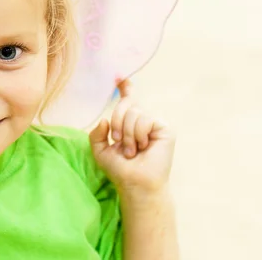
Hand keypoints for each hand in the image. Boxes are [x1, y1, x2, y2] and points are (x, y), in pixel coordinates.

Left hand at [89, 80, 175, 195]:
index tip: (119, 77)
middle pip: (126, 104)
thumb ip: (96, 133)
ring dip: (127, 134)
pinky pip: (145, 119)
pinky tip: (143, 147)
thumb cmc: (120, 169)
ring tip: (131, 150)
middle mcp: (143, 121)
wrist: (134, 183)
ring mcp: (155, 123)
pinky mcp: (165, 128)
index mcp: (129, 123)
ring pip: (134, 112)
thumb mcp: (100, 150)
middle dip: (117, 122)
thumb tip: (104, 119)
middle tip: (118, 140)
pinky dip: (138, 134)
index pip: (128, 100)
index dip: (125, 87)